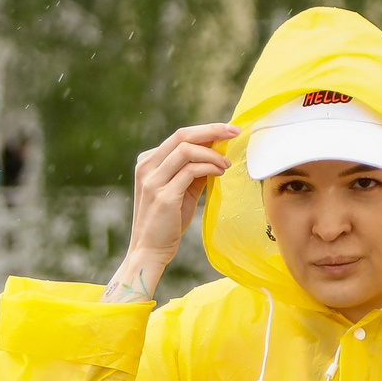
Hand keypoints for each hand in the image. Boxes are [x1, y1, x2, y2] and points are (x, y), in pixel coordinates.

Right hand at [104, 122, 237, 301]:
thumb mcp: (180, 190)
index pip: (180, 135)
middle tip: (235, 132)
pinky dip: (209, 167)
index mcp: (148, 162)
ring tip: (226, 164)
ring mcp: (152, 180)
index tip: (229, 130)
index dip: (206, 130)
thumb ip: (193, 171)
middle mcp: (146, 167)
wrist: (149, 250)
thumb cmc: (167, 222)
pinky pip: (190, 171)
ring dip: (212, 154)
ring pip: (186, 150)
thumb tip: (217, 153)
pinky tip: (219, 172)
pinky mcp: (163, 195)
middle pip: (182, 135)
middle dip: (212, 130)